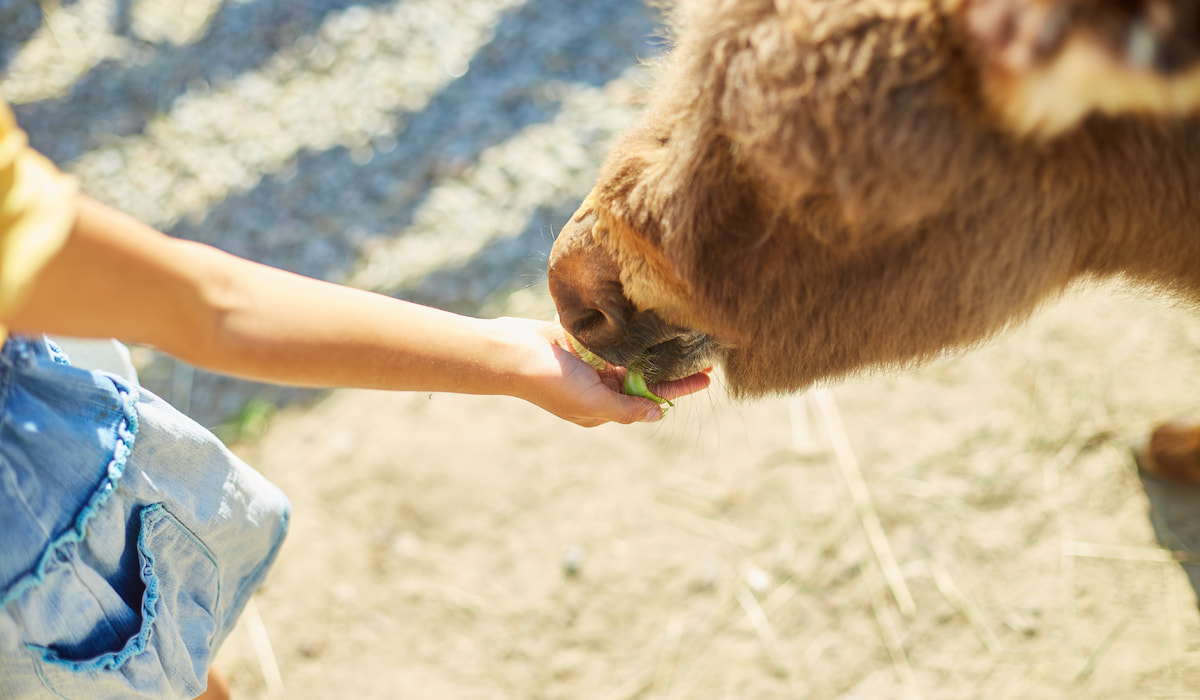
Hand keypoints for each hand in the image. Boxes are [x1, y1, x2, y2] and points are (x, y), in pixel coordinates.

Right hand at [492, 317, 711, 426]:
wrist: (512, 352)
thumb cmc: (551, 381)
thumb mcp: (593, 402)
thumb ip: (627, 409)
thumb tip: (658, 414)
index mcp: (603, 406)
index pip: (649, 399)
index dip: (678, 389)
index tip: (705, 378)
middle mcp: (600, 386)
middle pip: (645, 377)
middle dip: (673, 368)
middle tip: (704, 356)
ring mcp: (592, 362)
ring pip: (633, 356)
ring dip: (655, 349)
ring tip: (684, 337)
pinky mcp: (583, 340)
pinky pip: (615, 338)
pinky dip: (633, 333)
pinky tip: (653, 323)